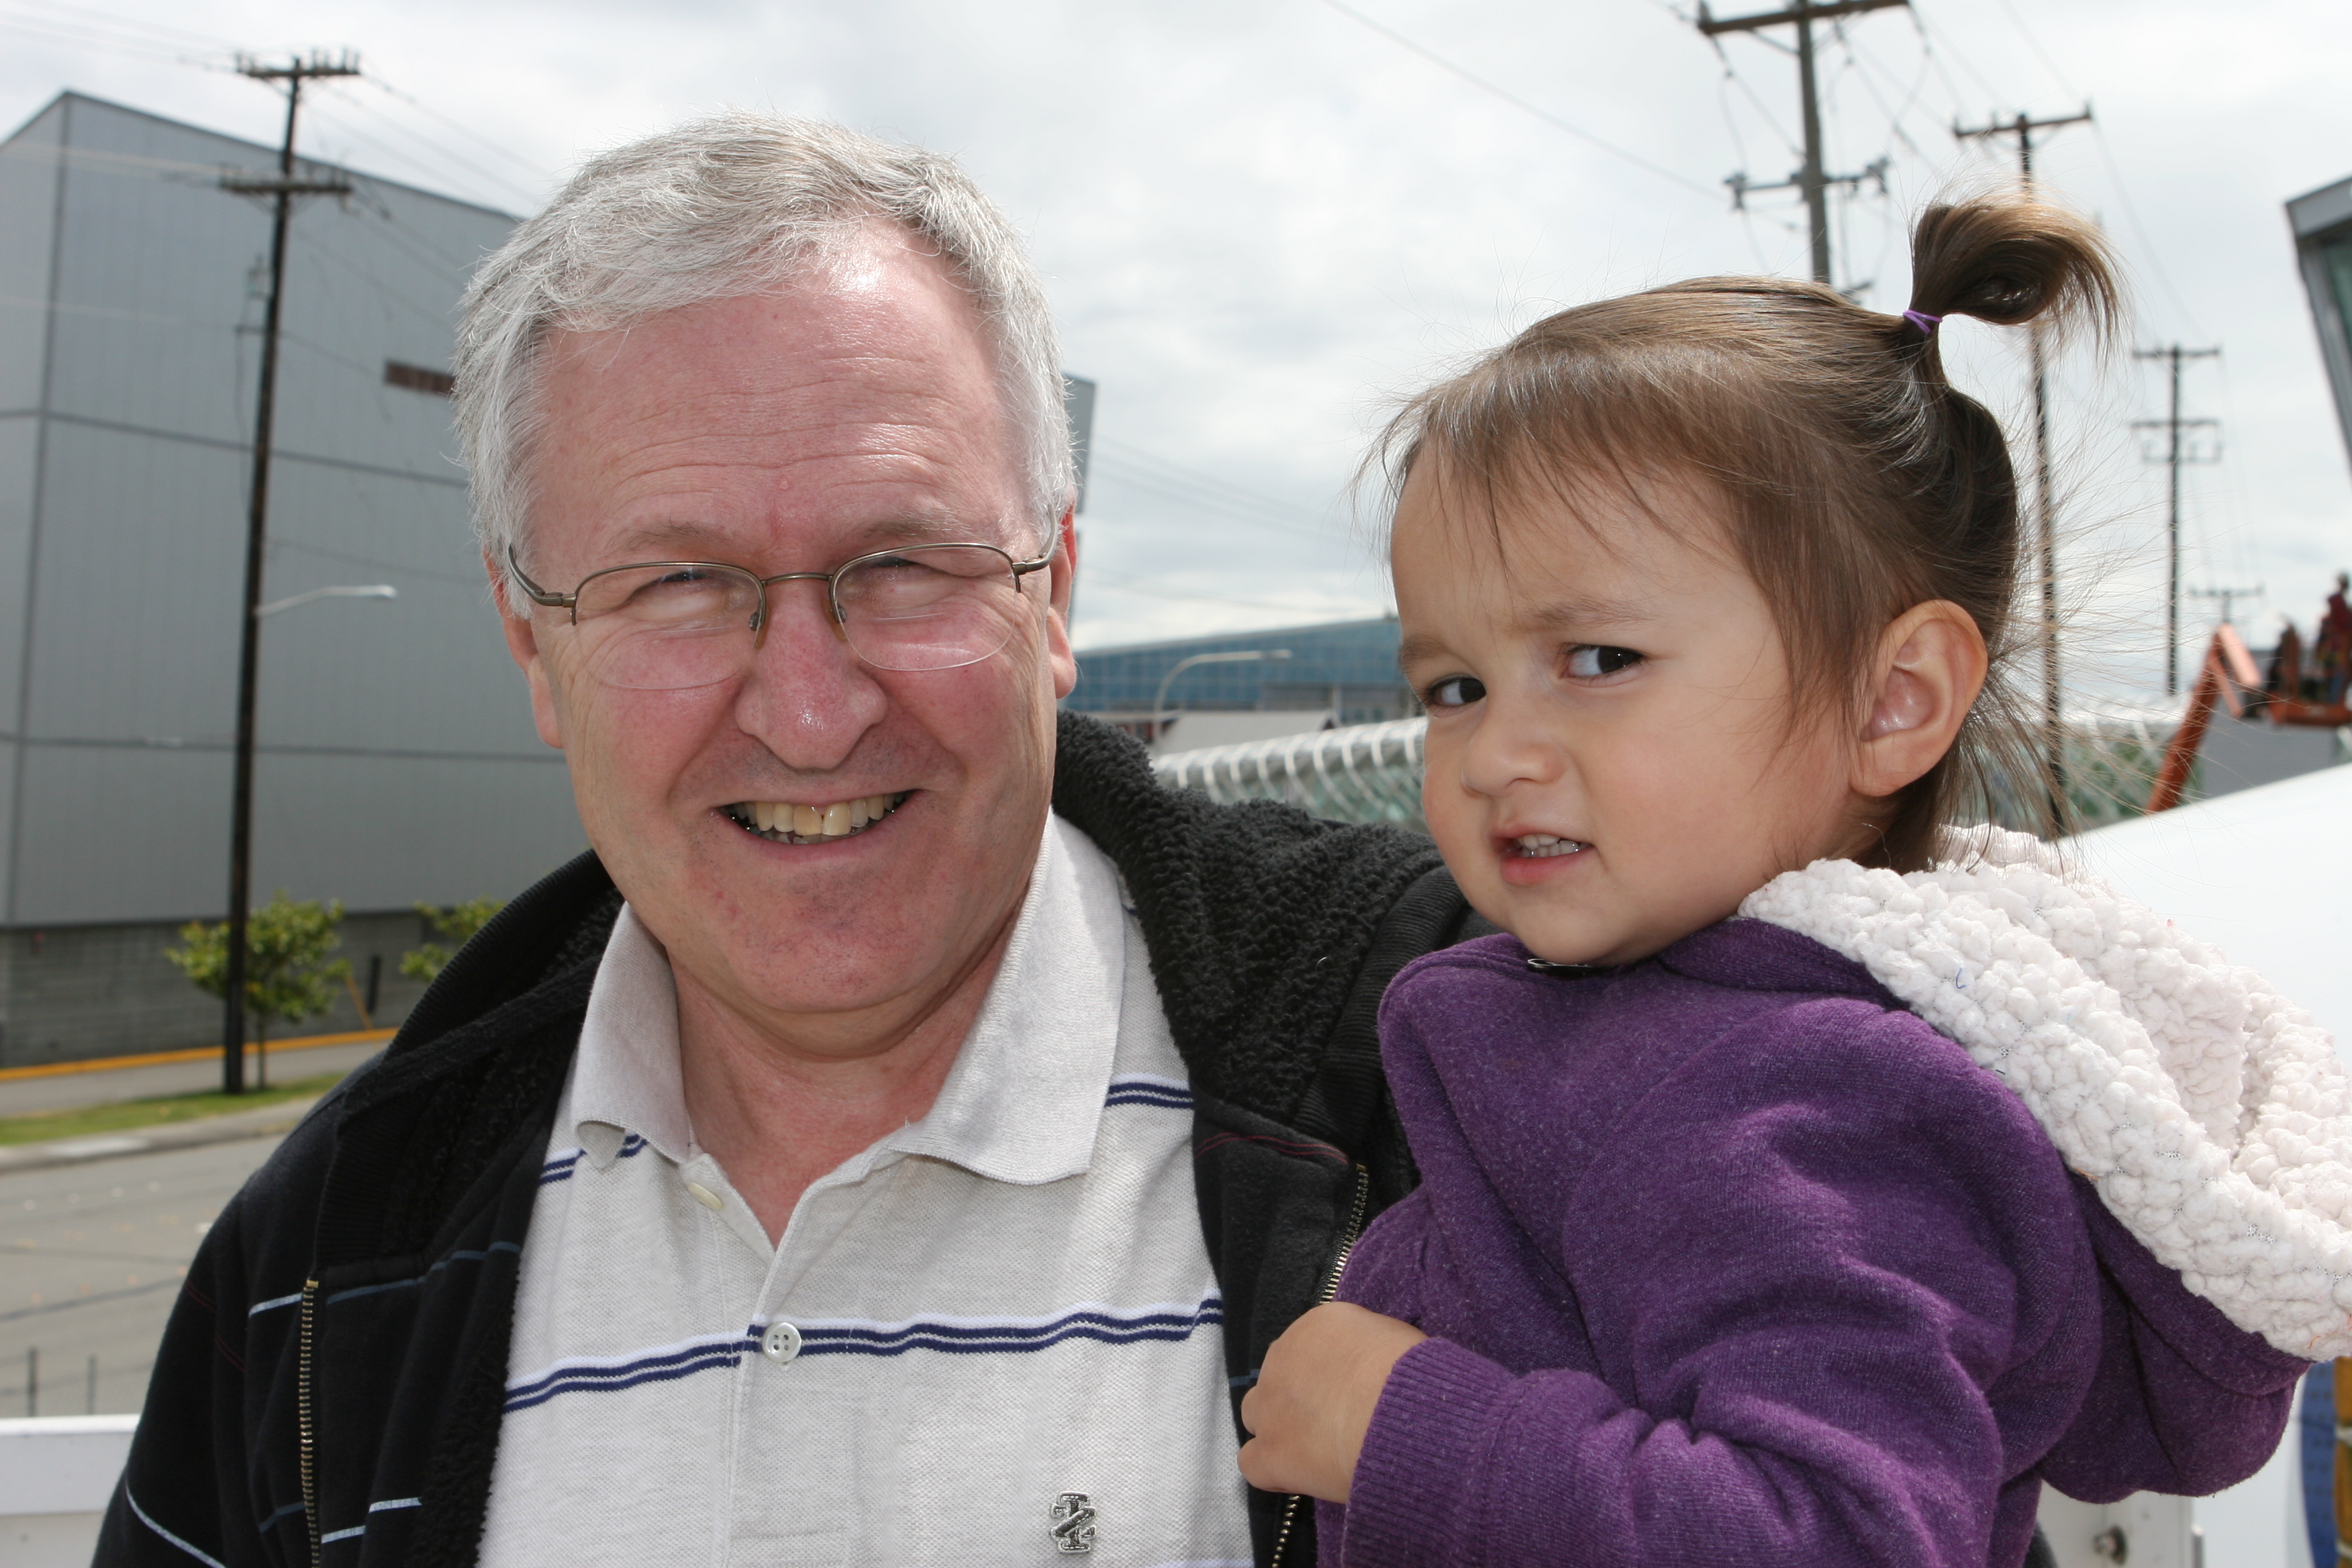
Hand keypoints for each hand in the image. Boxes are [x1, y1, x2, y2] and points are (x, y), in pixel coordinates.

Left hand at [1238, 1302, 1427, 1502]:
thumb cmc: (1407, 1371)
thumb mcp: (1392, 1337)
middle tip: (1333, 1419)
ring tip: (1314, 1448)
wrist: (1393, 1410)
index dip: (1326, 1374)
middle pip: (1278, 1377)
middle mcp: (1282, 1357)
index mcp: (1316, 1326)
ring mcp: (1269, 1405)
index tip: (1349, 1392)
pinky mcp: (1269, 1452)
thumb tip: (1368, 1365)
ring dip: (1278, 1426)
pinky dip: (1271, 1469)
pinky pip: (1251, 1462)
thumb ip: (1367, 1348)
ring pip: (1255, 1413)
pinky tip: (1297, 1476)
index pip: (1309, 1347)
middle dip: (1297, 1396)